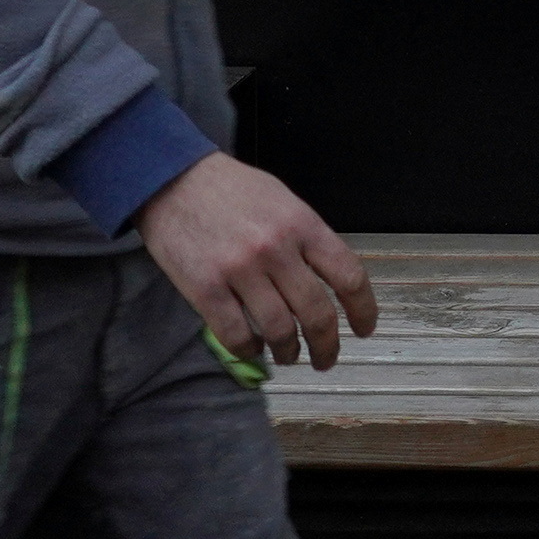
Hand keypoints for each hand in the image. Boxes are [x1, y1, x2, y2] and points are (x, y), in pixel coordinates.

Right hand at [138, 152, 380, 369]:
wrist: (174, 180)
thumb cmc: (233, 190)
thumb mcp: (284, 201)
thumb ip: (306, 239)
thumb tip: (328, 280)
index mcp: (303, 225)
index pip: (348, 276)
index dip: (363, 310)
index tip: (365, 329)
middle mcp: (277, 249)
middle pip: (316, 313)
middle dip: (327, 345)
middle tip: (326, 358)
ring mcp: (240, 271)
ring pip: (279, 330)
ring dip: (289, 352)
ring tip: (289, 356)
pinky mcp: (205, 289)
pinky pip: (236, 335)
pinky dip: (249, 351)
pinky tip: (253, 348)